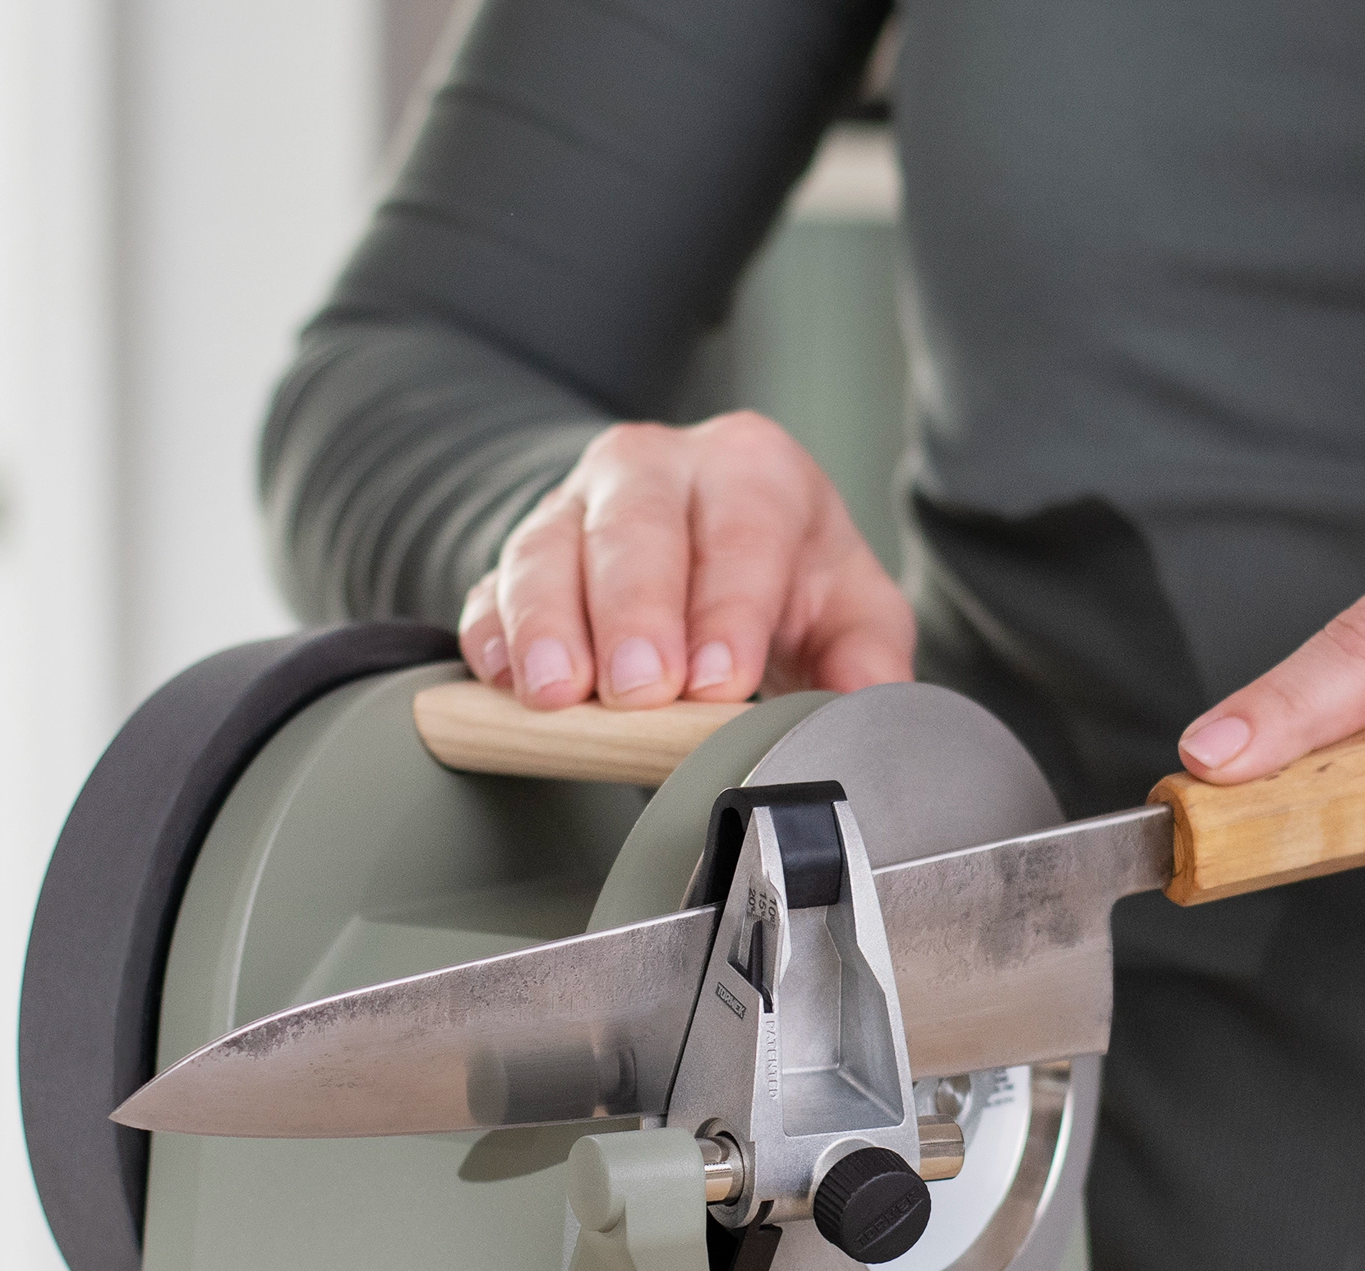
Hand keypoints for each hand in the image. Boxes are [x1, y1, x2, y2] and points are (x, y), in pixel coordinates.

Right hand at [457, 411, 914, 710]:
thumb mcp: (847, 610)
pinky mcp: (520, 560)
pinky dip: (492, 635)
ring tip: (557, 694)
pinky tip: (500, 678)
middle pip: (634, 526)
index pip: (741, 530)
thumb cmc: (784, 585)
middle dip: (635, 612)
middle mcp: (656, 469)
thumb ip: (867, 656)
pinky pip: (492, 589)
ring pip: (547, 550)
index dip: (729, 607)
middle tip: (640, 690)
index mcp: (750, 470)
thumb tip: (872, 708)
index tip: (719, 680)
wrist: (710, 560)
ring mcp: (576, 509)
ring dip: (548, 626)